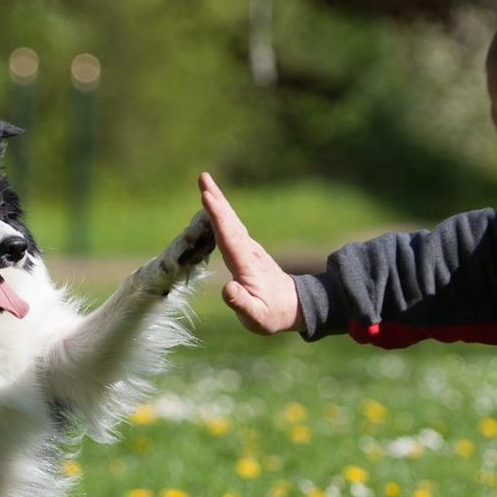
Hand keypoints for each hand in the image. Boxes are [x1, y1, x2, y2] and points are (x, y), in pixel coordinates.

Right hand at [199, 172, 305, 334]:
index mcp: (246, 266)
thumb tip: (227, 289)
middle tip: (203, 177)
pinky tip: (213, 205)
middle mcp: (248, 252)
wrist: (293, 307)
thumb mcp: (258, 318)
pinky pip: (230, 228)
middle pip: (230, 222)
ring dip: (218, 202)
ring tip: (205, 184)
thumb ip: (242, 304)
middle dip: (217, 200)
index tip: (207, 197)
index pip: (229, 238)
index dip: (218, 217)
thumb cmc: (272, 315)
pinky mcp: (246, 250)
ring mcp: (248, 249)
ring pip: (231, 222)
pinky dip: (220, 214)